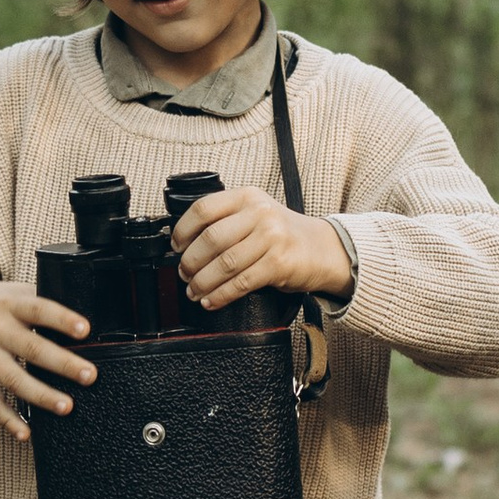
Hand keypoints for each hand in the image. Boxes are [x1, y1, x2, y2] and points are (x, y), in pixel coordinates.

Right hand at [0, 275, 94, 439]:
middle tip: (90, 375)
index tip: (85, 330)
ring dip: (40, 395)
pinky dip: (7, 418)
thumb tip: (84, 311)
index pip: (39, 309)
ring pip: (12, 378)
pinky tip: (26, 433)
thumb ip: (38, 301)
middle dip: (62, 363)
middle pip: (31, 348)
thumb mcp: (9, 292)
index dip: (62, 319)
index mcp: (10, 304)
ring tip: (67, 407)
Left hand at [172, 187, 352, 312]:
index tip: (176, 246)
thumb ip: (227, 221)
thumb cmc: (283, 234)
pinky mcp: (279, 264)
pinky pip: (240, 283)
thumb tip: (186, 245)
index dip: (183, 230)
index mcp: (247, 197)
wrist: (322, 249)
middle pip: (211, 239)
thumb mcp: (256, 214)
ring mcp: (271, 238)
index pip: (204, 209)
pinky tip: (211, 301)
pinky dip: (221, 295)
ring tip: (194, 291)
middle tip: (184, 274)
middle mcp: (259, 213)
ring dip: (203, 282)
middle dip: (190, 262)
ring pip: (224, 264)